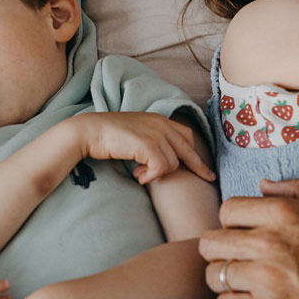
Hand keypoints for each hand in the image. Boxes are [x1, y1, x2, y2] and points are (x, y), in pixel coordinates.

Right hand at [71, 112, 214, 183]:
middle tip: (208, 178)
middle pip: (188, 150)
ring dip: (156, 173)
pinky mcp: (149, 145)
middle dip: (199, 167)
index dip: (196, 153)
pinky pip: (161, 168)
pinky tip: (136, 174)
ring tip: (139, 173)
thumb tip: (164, 161)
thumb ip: (152, 141)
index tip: (205, 169)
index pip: (186, 136)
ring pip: (172, 164)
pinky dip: (149, 176)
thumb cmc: (109, 136)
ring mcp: (156, 134)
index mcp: (160, 120)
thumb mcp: (137, 134)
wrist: (90, 131)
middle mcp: (162, 124)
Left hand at [197, 178, 298, 298]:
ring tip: (248, 285)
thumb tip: (262, 185)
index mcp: (282, 212)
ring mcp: (265, 278)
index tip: (248, 236)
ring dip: (227, 281)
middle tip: (242, 262)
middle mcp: (267, 242)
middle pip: (210, 243)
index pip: (226, 211)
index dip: (234, 224)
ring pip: (213, 276)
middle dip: (223, 252)